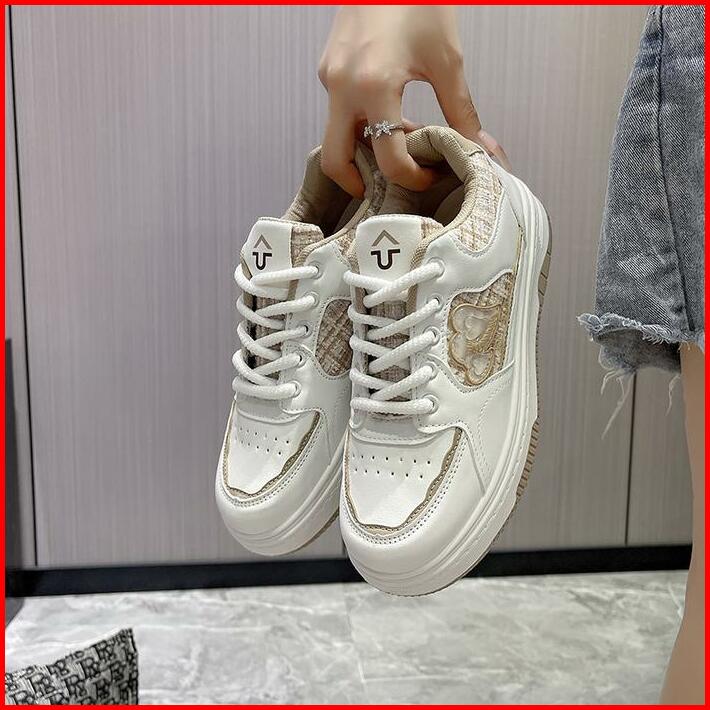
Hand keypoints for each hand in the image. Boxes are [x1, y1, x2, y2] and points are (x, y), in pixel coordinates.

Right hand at [318, 6, 509, 196]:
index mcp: (373, 87)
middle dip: (358, 183)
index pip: (387, 159)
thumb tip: (485, 150)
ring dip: (363, 150)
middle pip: (335, 160)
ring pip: (335, 135)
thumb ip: (462, 112)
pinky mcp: (327, 67)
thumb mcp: (447, 60)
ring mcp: (329, 77)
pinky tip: (388, 112)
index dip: (412, 178)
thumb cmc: (420, 0)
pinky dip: (360, 122)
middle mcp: (341, 87)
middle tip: (385, 190)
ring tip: (398, 142)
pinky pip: (338, 110)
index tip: (429, 176)